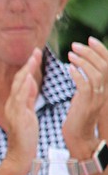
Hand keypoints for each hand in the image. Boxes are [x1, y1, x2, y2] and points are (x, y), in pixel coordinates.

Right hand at [2, 49, 40, 174]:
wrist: (19, 154)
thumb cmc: (25, 137)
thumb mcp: (28, 114)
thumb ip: (28, 99)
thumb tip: (31, 83)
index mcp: (14, 103)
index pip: (21, 82)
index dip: (28, 68)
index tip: (35, 56)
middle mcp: (11, 104)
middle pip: (19, 80)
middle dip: (28, 65)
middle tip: (36, 51)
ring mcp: (13, 110)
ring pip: (19, 86)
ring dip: (27, 71)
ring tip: (34, 58)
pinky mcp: (17, 116)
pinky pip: (20, 98)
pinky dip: (24, 86)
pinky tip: (29, 77)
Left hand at [64, 37, 107, 154]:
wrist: (78, 135)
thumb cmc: (78, 114)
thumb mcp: (85, 94)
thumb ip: (85, 81)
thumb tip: (79, 67)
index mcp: (106, 87)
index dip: (101, 50)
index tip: (89, 39)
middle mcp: (105, 91)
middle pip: (104, 66)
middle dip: (90, 52)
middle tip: (75, 45)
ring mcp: (98, 98)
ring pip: (96, 74)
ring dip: (83, 61)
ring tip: (70, 54)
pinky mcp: (87, 104)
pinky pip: (85, 85)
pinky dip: (78, 74)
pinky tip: (69, 68)